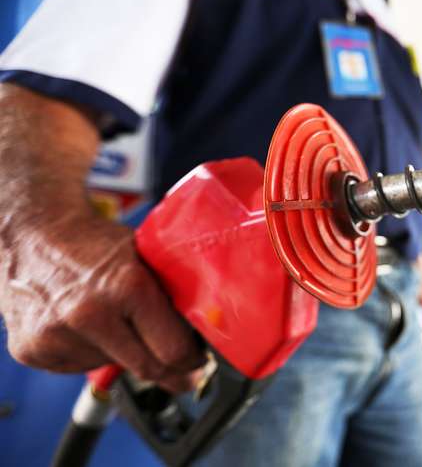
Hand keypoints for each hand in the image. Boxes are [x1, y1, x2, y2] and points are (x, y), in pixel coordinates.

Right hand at [0, 213, 203, 391]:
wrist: (33, 234)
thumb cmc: (95, 244)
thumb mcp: (146, 255)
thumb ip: (173, 291)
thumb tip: (207, 329)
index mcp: (126, 286)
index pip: (174, 350)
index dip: (192, 358)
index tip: (198, 359)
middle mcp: (88, 314)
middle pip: (148, 369)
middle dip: (170, 369)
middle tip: (181, 366)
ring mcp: (56, 336)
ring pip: (114, 368)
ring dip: (124, 354)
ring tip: (115, 321)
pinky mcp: (32, 351)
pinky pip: (80, 368)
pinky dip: (92, 352)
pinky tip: (87, 327)